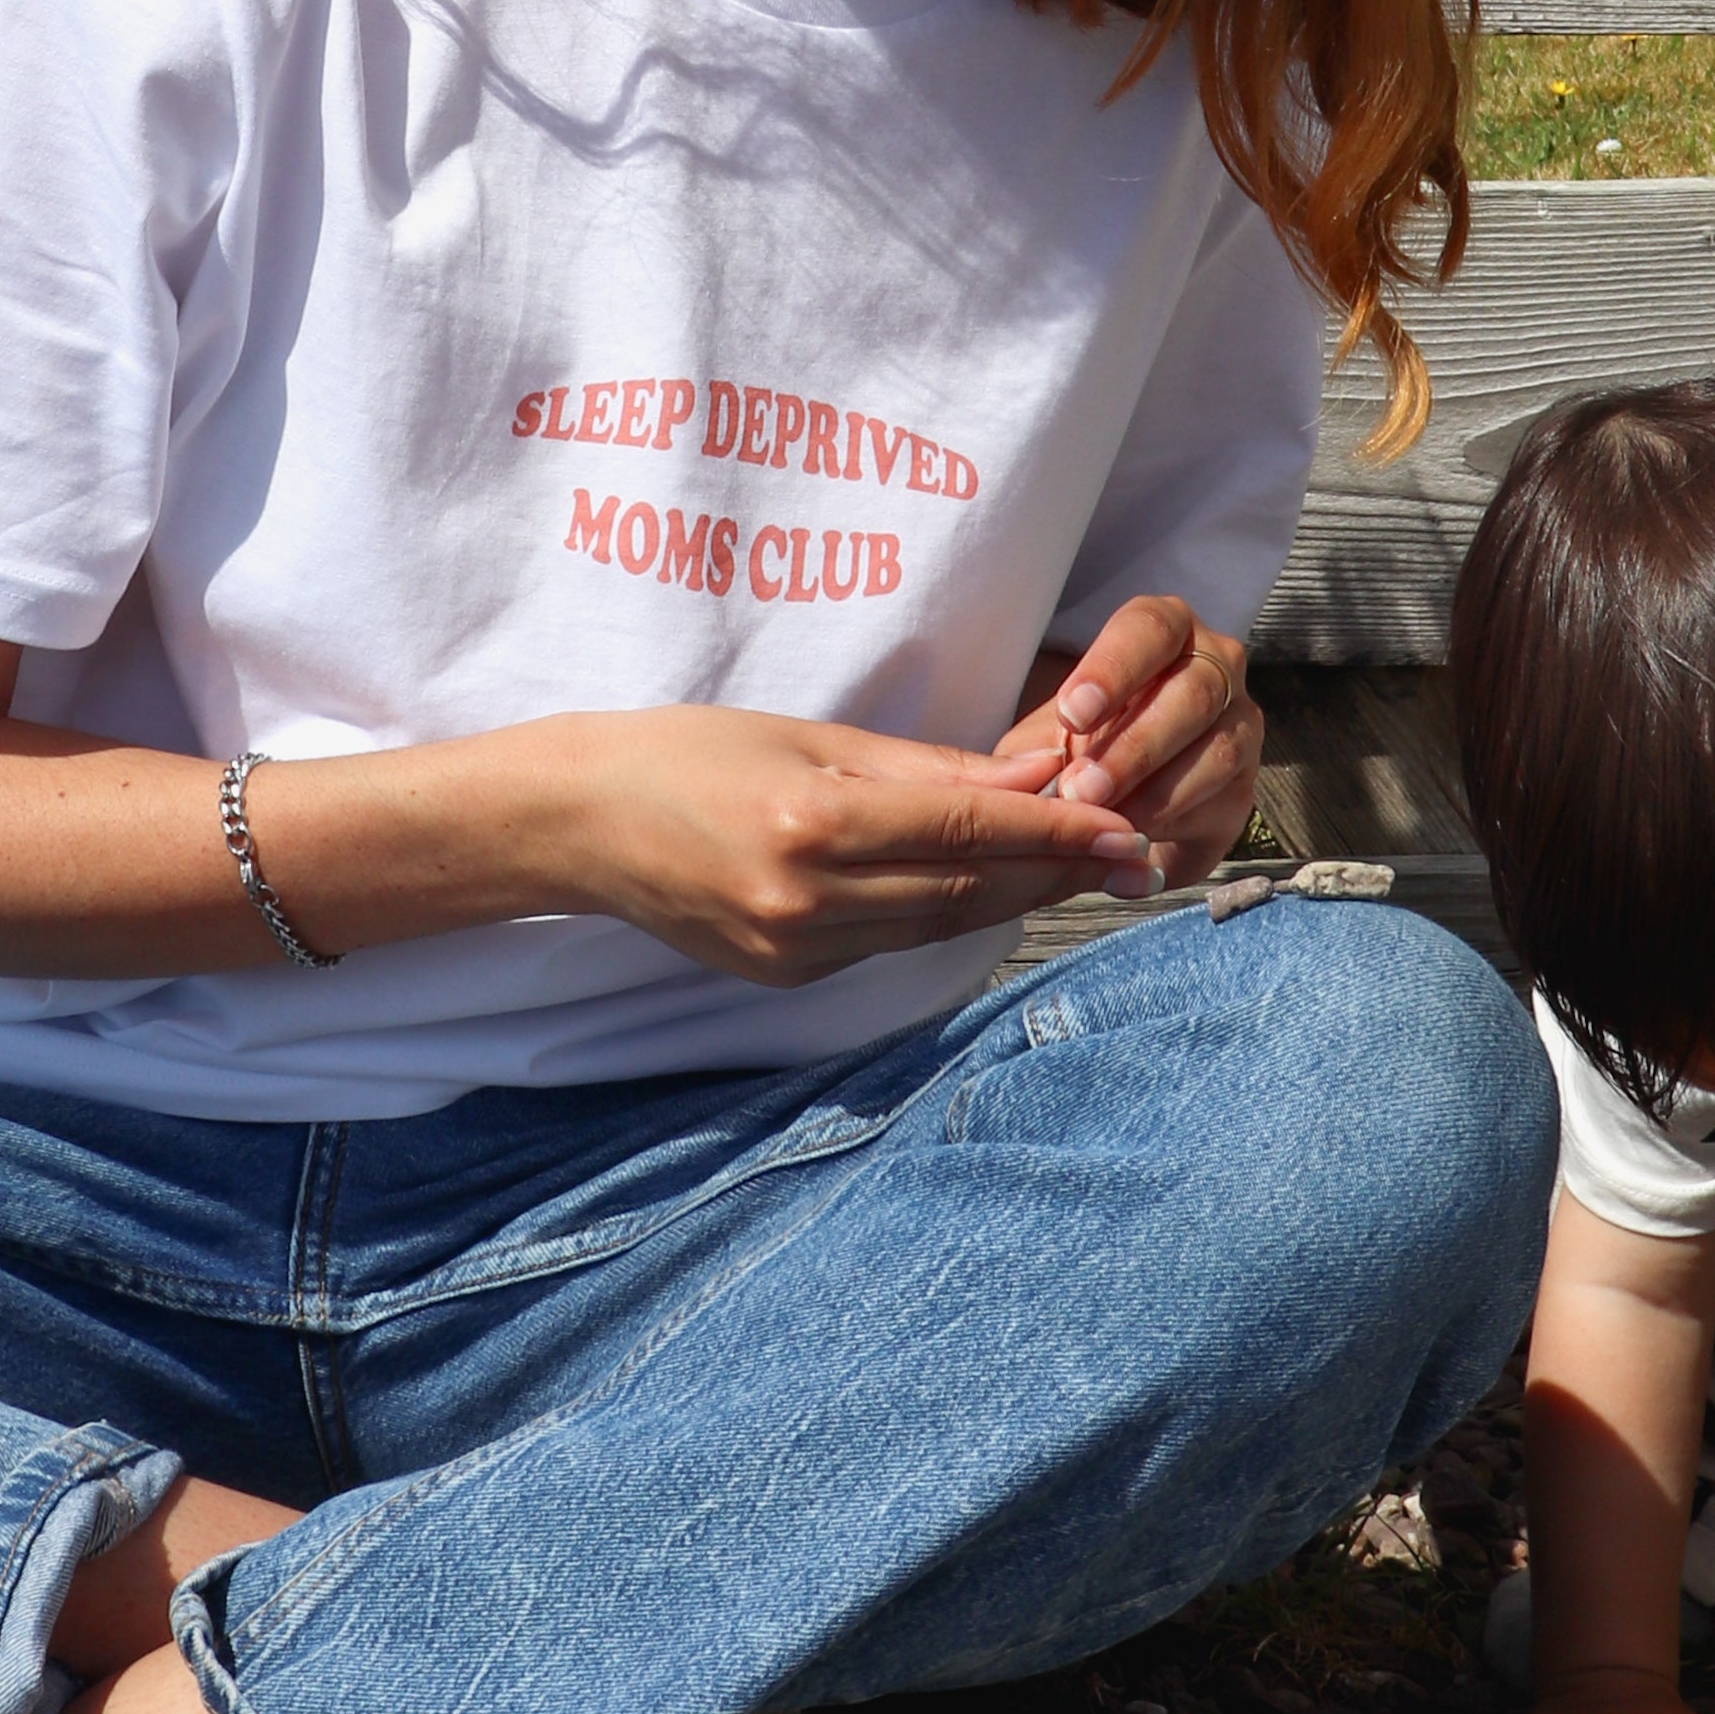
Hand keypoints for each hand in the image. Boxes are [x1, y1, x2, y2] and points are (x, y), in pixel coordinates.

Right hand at [552, 703, 1160, 985]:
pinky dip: (946, 913)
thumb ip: (925, 769)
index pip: (967, 832)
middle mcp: (808, 900)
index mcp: (814, 825)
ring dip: (1015, 897)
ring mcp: (794, 950)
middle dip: (1056, 871)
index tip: (1125, 828)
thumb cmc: (690, 753)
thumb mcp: (810, 736)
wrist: (580, 823)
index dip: (1056, 832)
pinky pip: (890, 942)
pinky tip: (990, 888)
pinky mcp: (786, 976)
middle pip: (966, 889)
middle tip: (1134, 852)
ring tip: (1084, 870)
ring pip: (938, 924)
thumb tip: (1033, 778)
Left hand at [1001, 595, 1261, 883]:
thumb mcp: (1048, 740)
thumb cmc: (1082, 750)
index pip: (1149, 629)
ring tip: (1104, 819)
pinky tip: (1130, 839)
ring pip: (1217, 748)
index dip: (1113, 669)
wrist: (1120, 813)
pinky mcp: (1244, 788)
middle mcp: (1215, 665)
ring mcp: (1240, 725)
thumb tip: (1030, 772)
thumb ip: (1040, 749)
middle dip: (1135, 744)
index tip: (1073, 714)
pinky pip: (1221, 801)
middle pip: (1193, 690)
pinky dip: (1173, 822)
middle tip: (1082, 787)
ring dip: (1157, 789)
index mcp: (1165, 631)